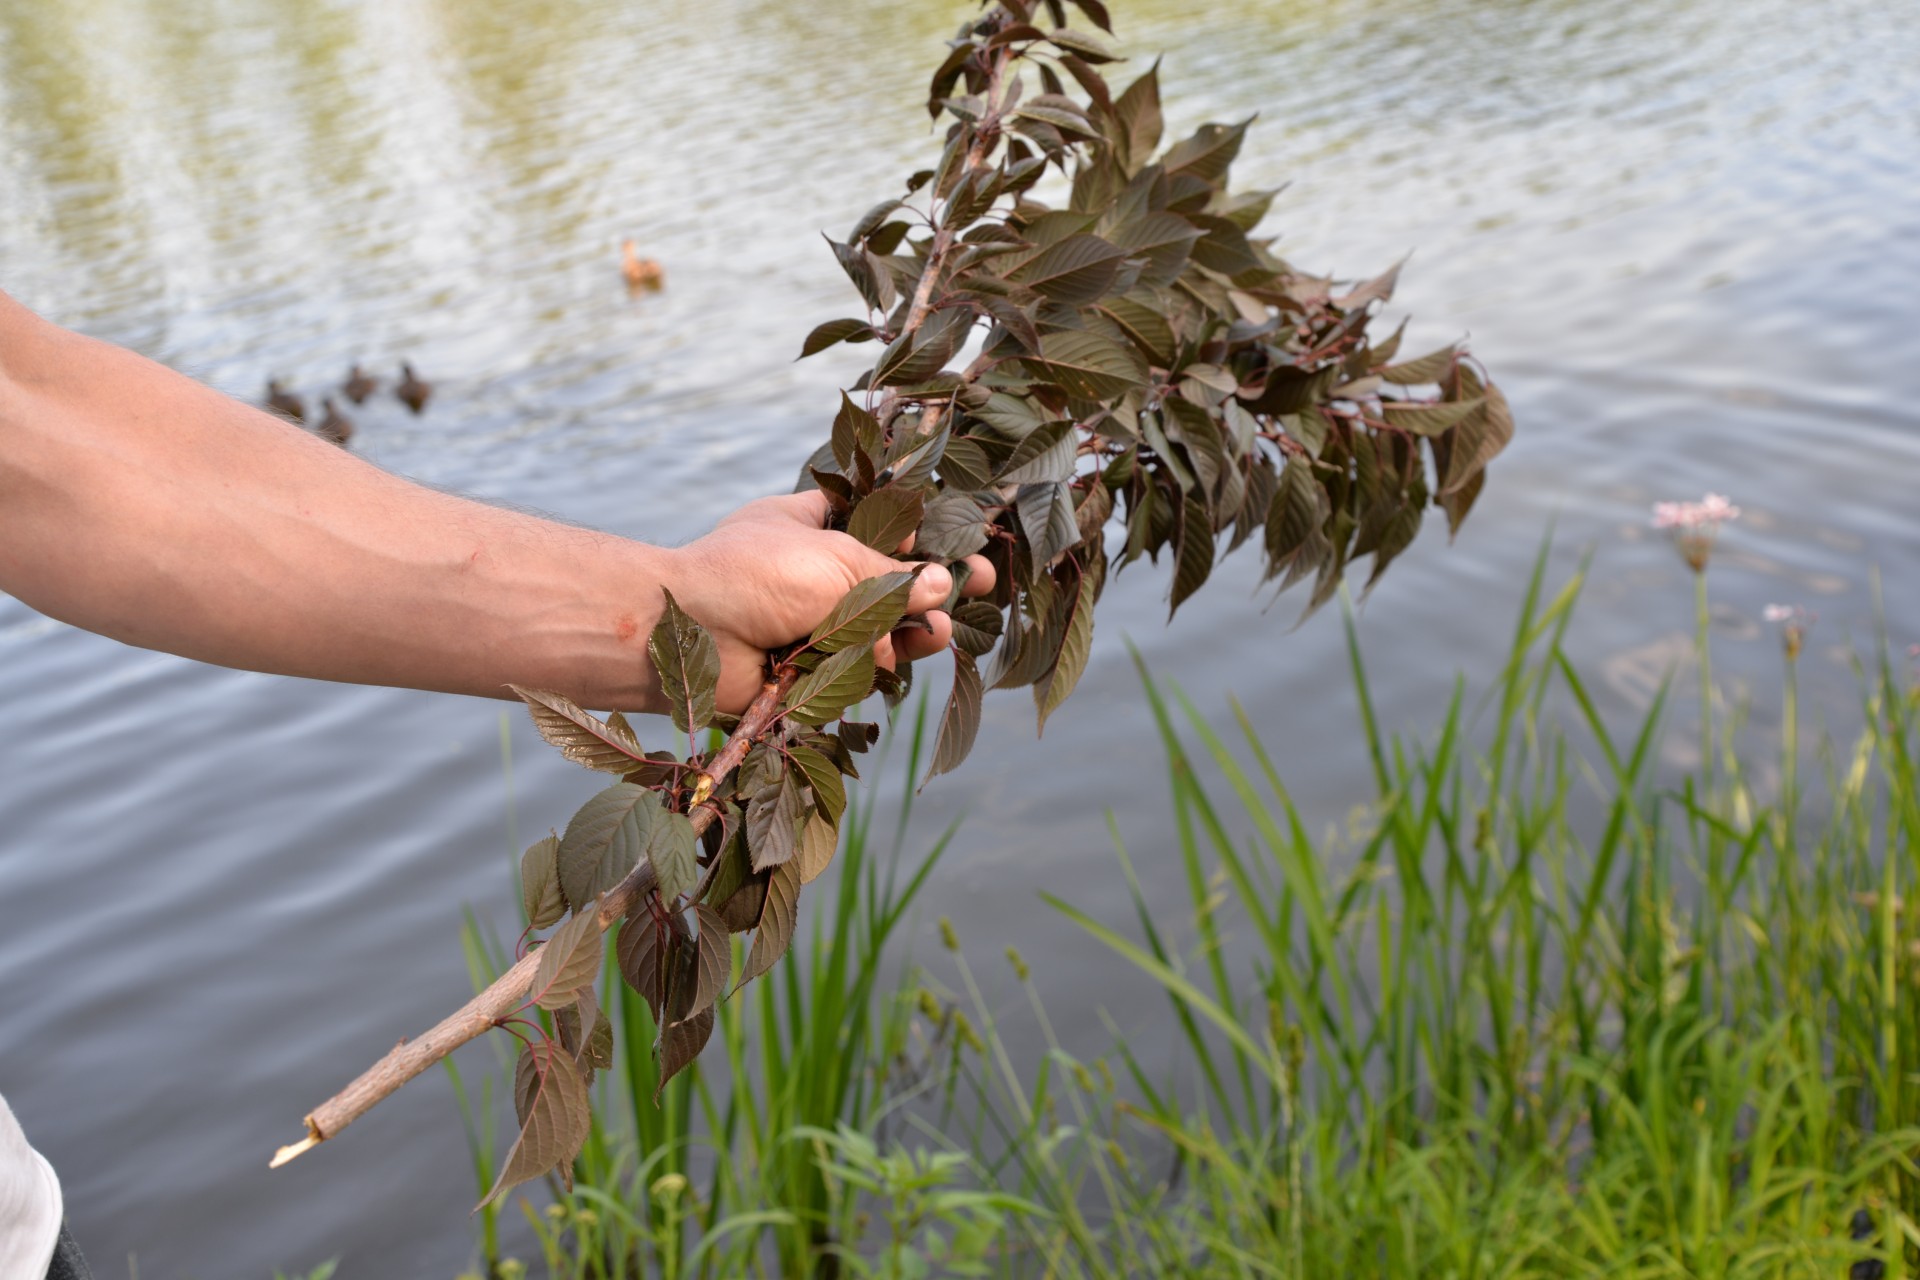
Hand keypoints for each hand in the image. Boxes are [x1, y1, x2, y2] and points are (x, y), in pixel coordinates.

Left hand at [659, 491, 997, 714]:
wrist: (688, 632)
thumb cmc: (754, 573)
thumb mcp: (835, 559)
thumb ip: (893, 576)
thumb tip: (941, 585)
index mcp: (816, 525)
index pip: (880, 523)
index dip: (923, 534)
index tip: (962, 541)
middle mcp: (816, 572)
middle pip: (891, 580)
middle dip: (934, 588)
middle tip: (979, 585)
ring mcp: (814, 621)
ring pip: (884, 628)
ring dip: (917, 629)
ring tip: (940, 632)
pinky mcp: (811, 669)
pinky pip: (863, 667)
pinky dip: (882, 663)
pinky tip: (901, 654)